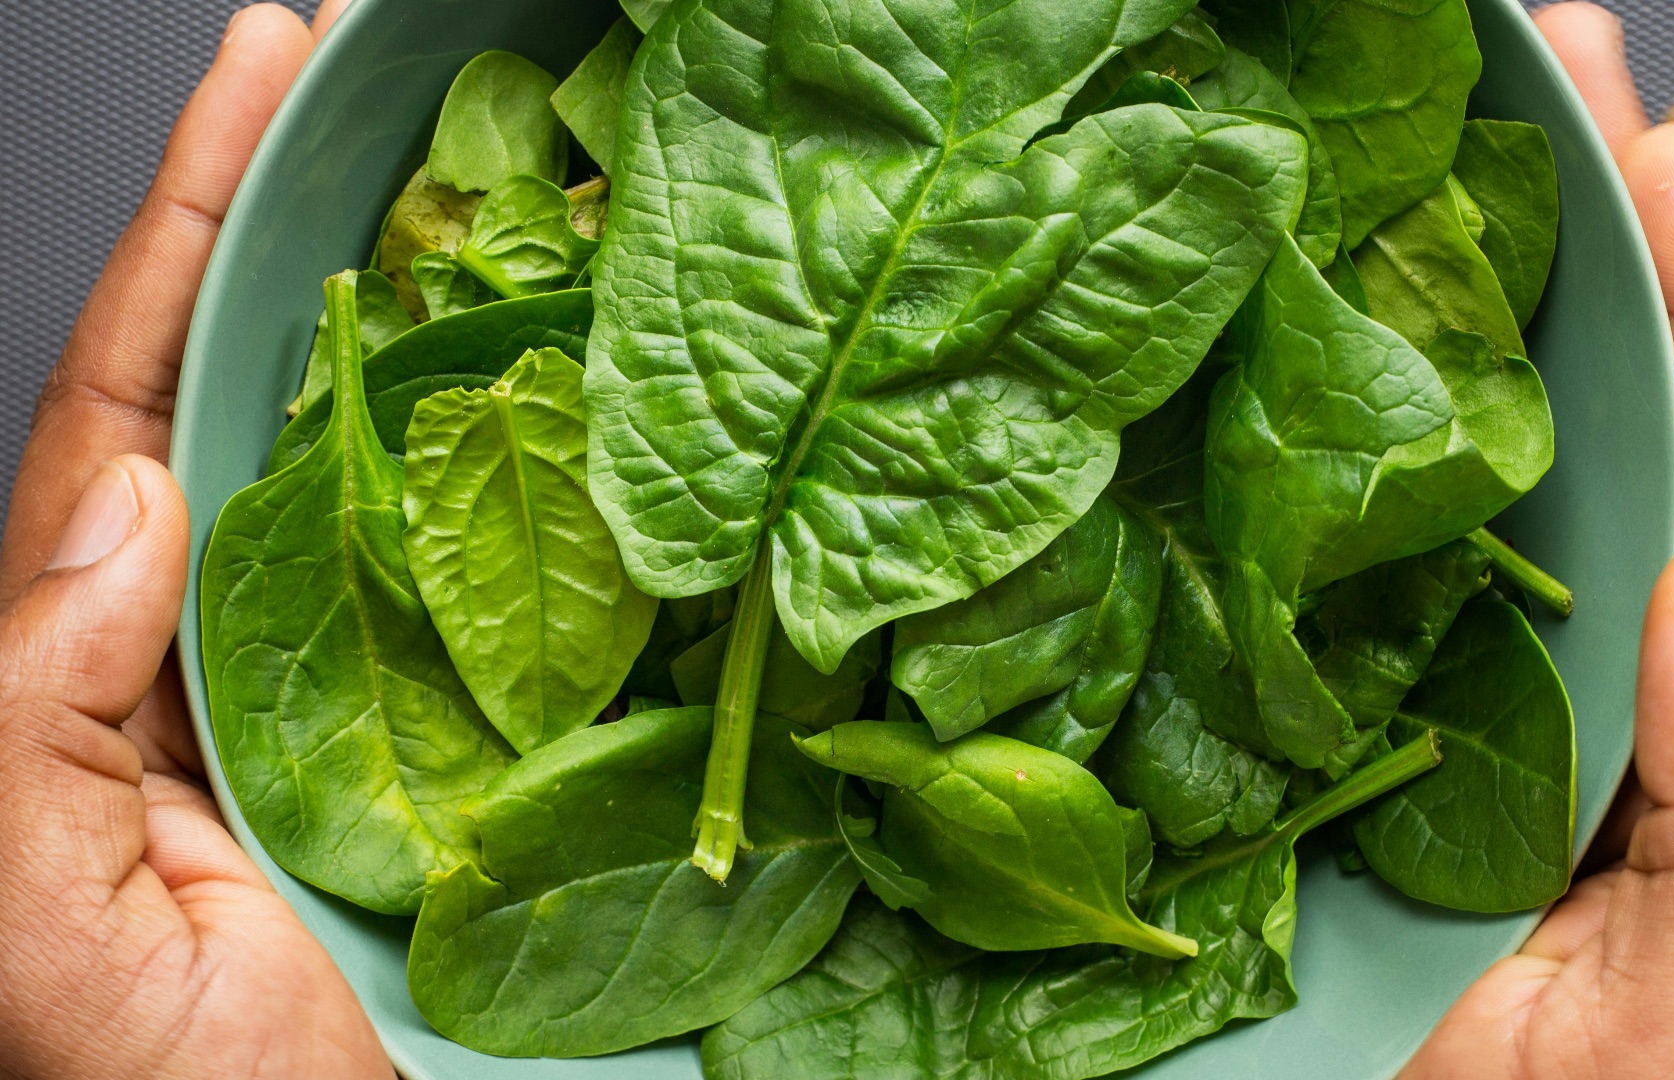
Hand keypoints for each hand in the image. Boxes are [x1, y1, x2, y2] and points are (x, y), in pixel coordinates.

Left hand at [0, 4, 391, 1077]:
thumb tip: (131, 507)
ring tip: (465, 179)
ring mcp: (314, 671)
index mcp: (70, 659)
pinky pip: (451, 563)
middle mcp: (189, 635)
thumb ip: (25, 721)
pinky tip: (538, 385)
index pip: (124, 396)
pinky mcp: (421, 723)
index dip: (186, 224)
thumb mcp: (34, 933)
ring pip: (352, 453)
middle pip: (238, 379)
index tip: (261, 73)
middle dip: (286, 215)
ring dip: (401, 313)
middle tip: (358, 71)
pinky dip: (488, 459)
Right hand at [1401, 5, 1673, 1078]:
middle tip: (1540, 72)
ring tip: (1435, 169)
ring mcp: (1505, 714)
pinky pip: (1396, 580)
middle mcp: (1622, 695)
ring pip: (1509, 481)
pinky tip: (1314, 378)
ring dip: (1483, 316)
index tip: (1651, 140)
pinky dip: (1370, 461)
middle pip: (1626, 426)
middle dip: (1597, 239)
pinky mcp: (1395, 752)